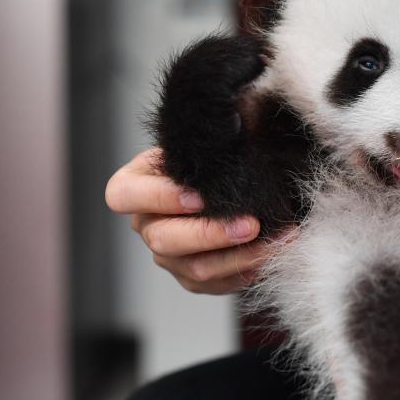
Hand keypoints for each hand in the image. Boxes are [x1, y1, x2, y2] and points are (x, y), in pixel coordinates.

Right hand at [105, 148, 269, 294]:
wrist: (231, 182)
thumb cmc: (215, 157)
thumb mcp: (204, 142)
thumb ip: (211, 138)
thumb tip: (242, 115)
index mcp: (135, 185)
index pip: (123, 195)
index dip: (159, 198)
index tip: (200, 197)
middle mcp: (146, 223)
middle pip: (163, 240)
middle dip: (211, 234)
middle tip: (251, 224)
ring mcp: (167, 255)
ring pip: (194, 268)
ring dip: (240, 256)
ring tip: (275, 240)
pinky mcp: (191, 277)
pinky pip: (214, 284)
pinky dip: (245, 272)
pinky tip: (270, 255)